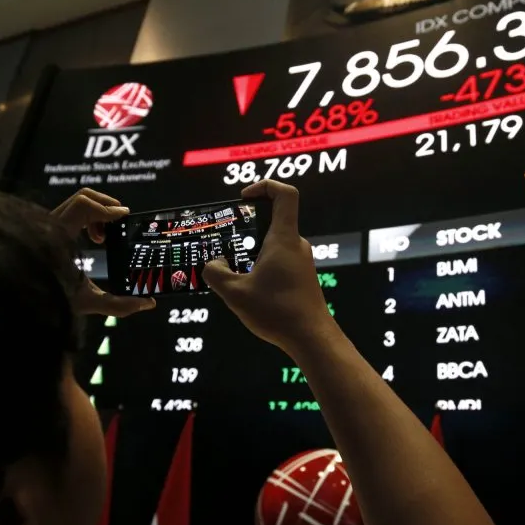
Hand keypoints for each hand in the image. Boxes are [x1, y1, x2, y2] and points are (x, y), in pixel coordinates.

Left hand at [52, 188, 155, 316]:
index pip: (83, 206)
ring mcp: (46, 225)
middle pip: (82, 197)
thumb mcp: (87, 302)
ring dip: (98, 213)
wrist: (20, 301)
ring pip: (77, 202)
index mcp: (58, 238)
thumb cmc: (49, 301)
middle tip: (119, 223)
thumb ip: (118, 304)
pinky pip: (71, 211)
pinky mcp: (47, 228)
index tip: (124, 218)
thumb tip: (148, 304)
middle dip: (106, 206)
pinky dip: (88, 218)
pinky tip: (94, 240)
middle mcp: (49, 225)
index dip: (106, 208)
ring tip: (104, 237)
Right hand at [202, 181, 335, 352]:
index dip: (265, 186)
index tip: (244, 198)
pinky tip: (247, 287)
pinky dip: (261, 265)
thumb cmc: (277, 311)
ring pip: (274, 244)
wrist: (311, 337)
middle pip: (274, 220)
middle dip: (247, 227)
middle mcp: (296, 245)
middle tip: (225, 240)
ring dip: (252, 251)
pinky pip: (279, 260)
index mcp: (284, 238)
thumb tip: (213, 264)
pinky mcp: (302, 277)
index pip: (285, 195)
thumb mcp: (235, 293)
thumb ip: (216, 273)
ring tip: (231, 268)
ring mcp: (301, 261)